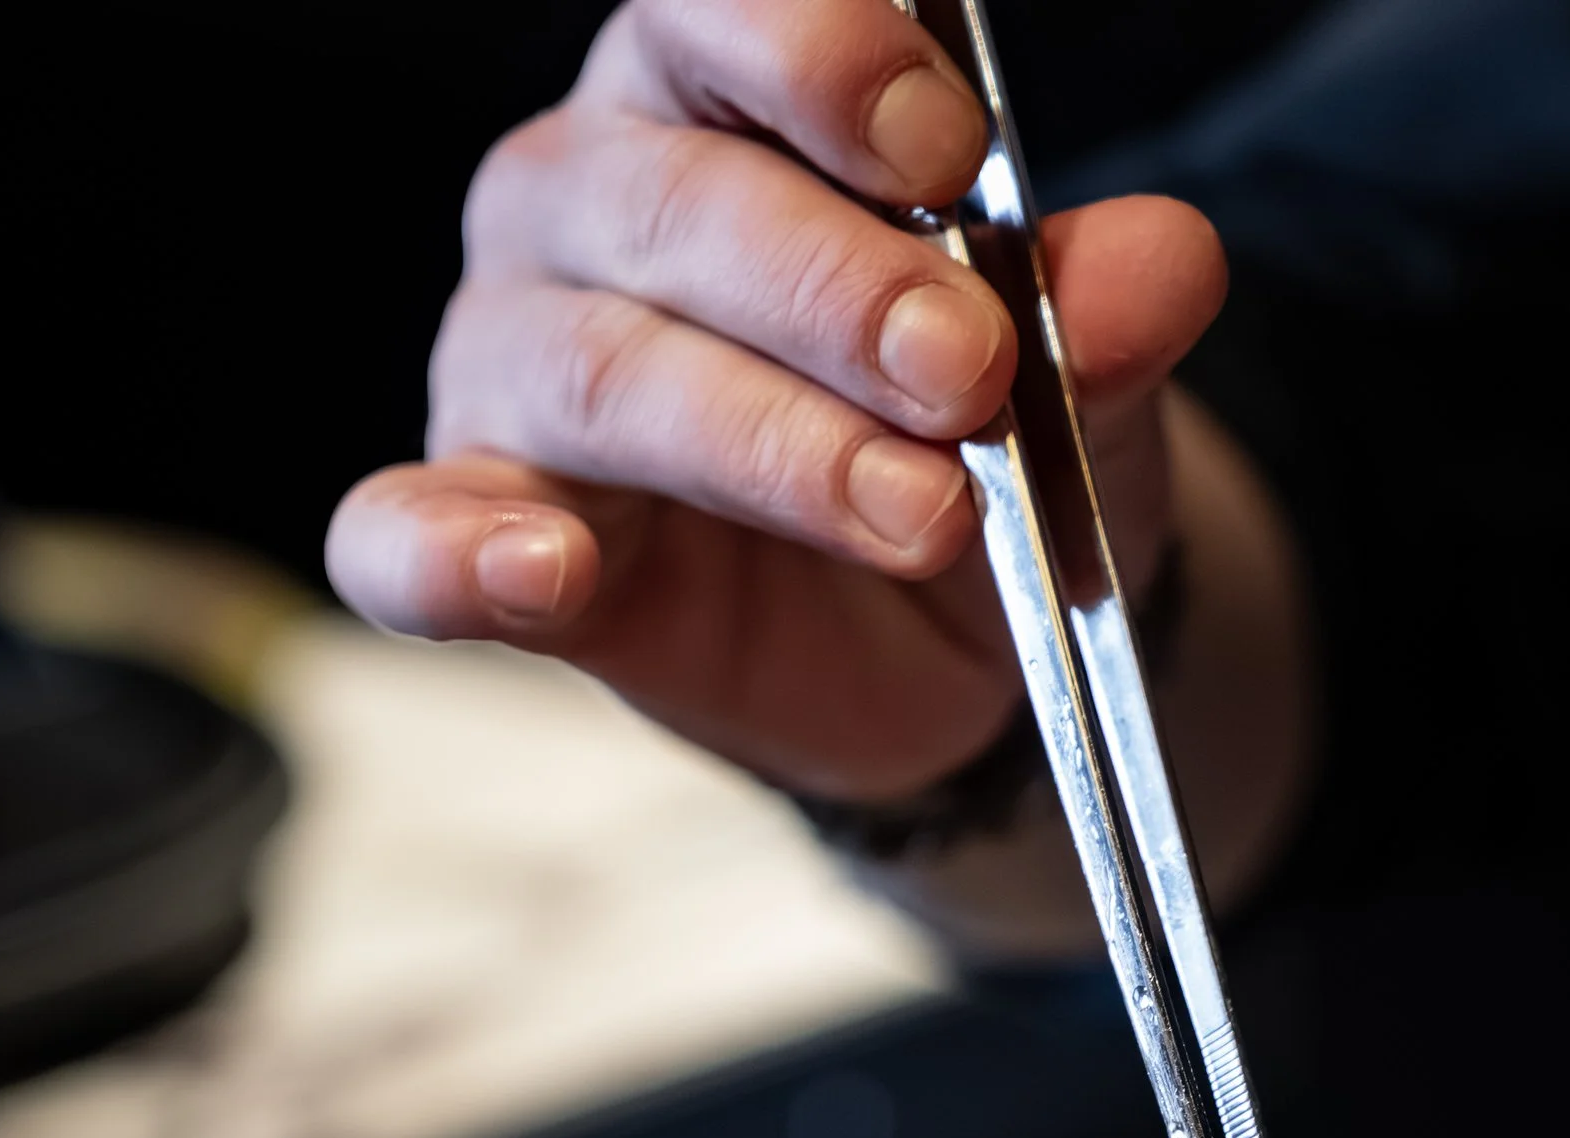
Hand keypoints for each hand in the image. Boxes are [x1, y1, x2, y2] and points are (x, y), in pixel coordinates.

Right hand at [325, 0, 1225, 796]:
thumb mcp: (1071, 384)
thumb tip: (1164, 266)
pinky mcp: (480, 530)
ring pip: (594, 371)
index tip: (947, 153)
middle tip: (967, 379)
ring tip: (913, 515)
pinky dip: (456, 554)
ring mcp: (517, 367)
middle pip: (668, 201)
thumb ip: (1098, 318)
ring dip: (759, 440)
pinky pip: (405, 535)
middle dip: (833, 289)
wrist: (939, 641)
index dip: (822, 55)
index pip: (715, 9)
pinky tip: (540, 571)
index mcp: (715, 96)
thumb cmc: (965, 447)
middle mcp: (586, 203)